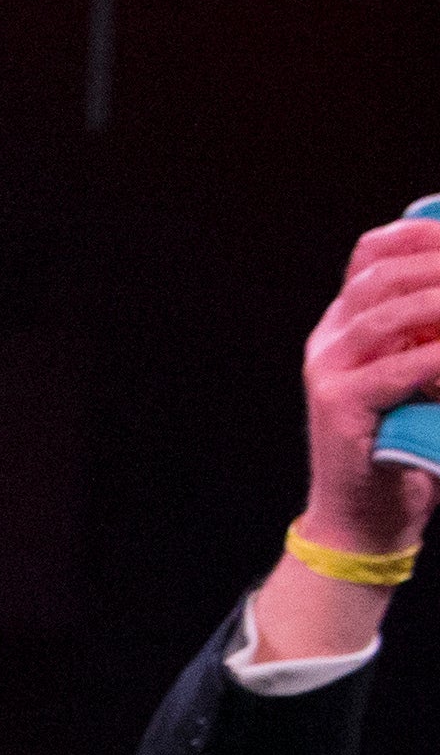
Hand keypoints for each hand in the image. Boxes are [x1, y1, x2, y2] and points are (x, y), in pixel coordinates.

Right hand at [299, 212, 439, 561]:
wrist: (365, 519)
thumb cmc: (403, 446)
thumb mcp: (420, 375)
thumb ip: (431, 335)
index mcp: (344, 327)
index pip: (371, 256)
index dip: (418, 235)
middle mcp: (328, 342)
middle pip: (378, 275)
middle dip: (438, 263)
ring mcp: (327, 373)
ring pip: (385, 314)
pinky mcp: (338, 406)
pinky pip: (399, 368)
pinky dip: (438, 355)